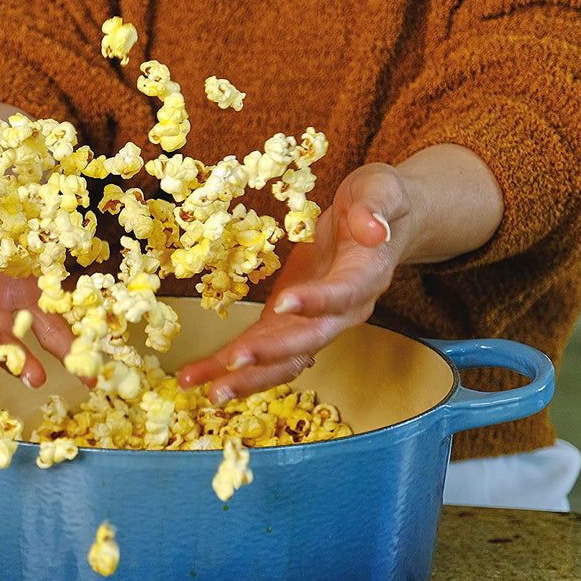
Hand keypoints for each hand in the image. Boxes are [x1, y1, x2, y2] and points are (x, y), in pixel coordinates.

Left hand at [175, 145, 501, 402]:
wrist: (379, 224)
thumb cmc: (381, 202)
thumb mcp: (383, 188)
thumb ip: (378, 206)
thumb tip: (373, 228)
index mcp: (366, 277)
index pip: (342, 294)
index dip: (315, 302)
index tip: (284, 302)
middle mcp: (342, 311)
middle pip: (308, 342)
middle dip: (270, 355)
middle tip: (232, 364)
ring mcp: (313, 322)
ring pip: (283, 360)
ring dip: (246, 378)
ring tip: (209, 392)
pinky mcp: (287, 323)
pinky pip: (260, 350)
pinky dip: (227, 366)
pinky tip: (197, 377)